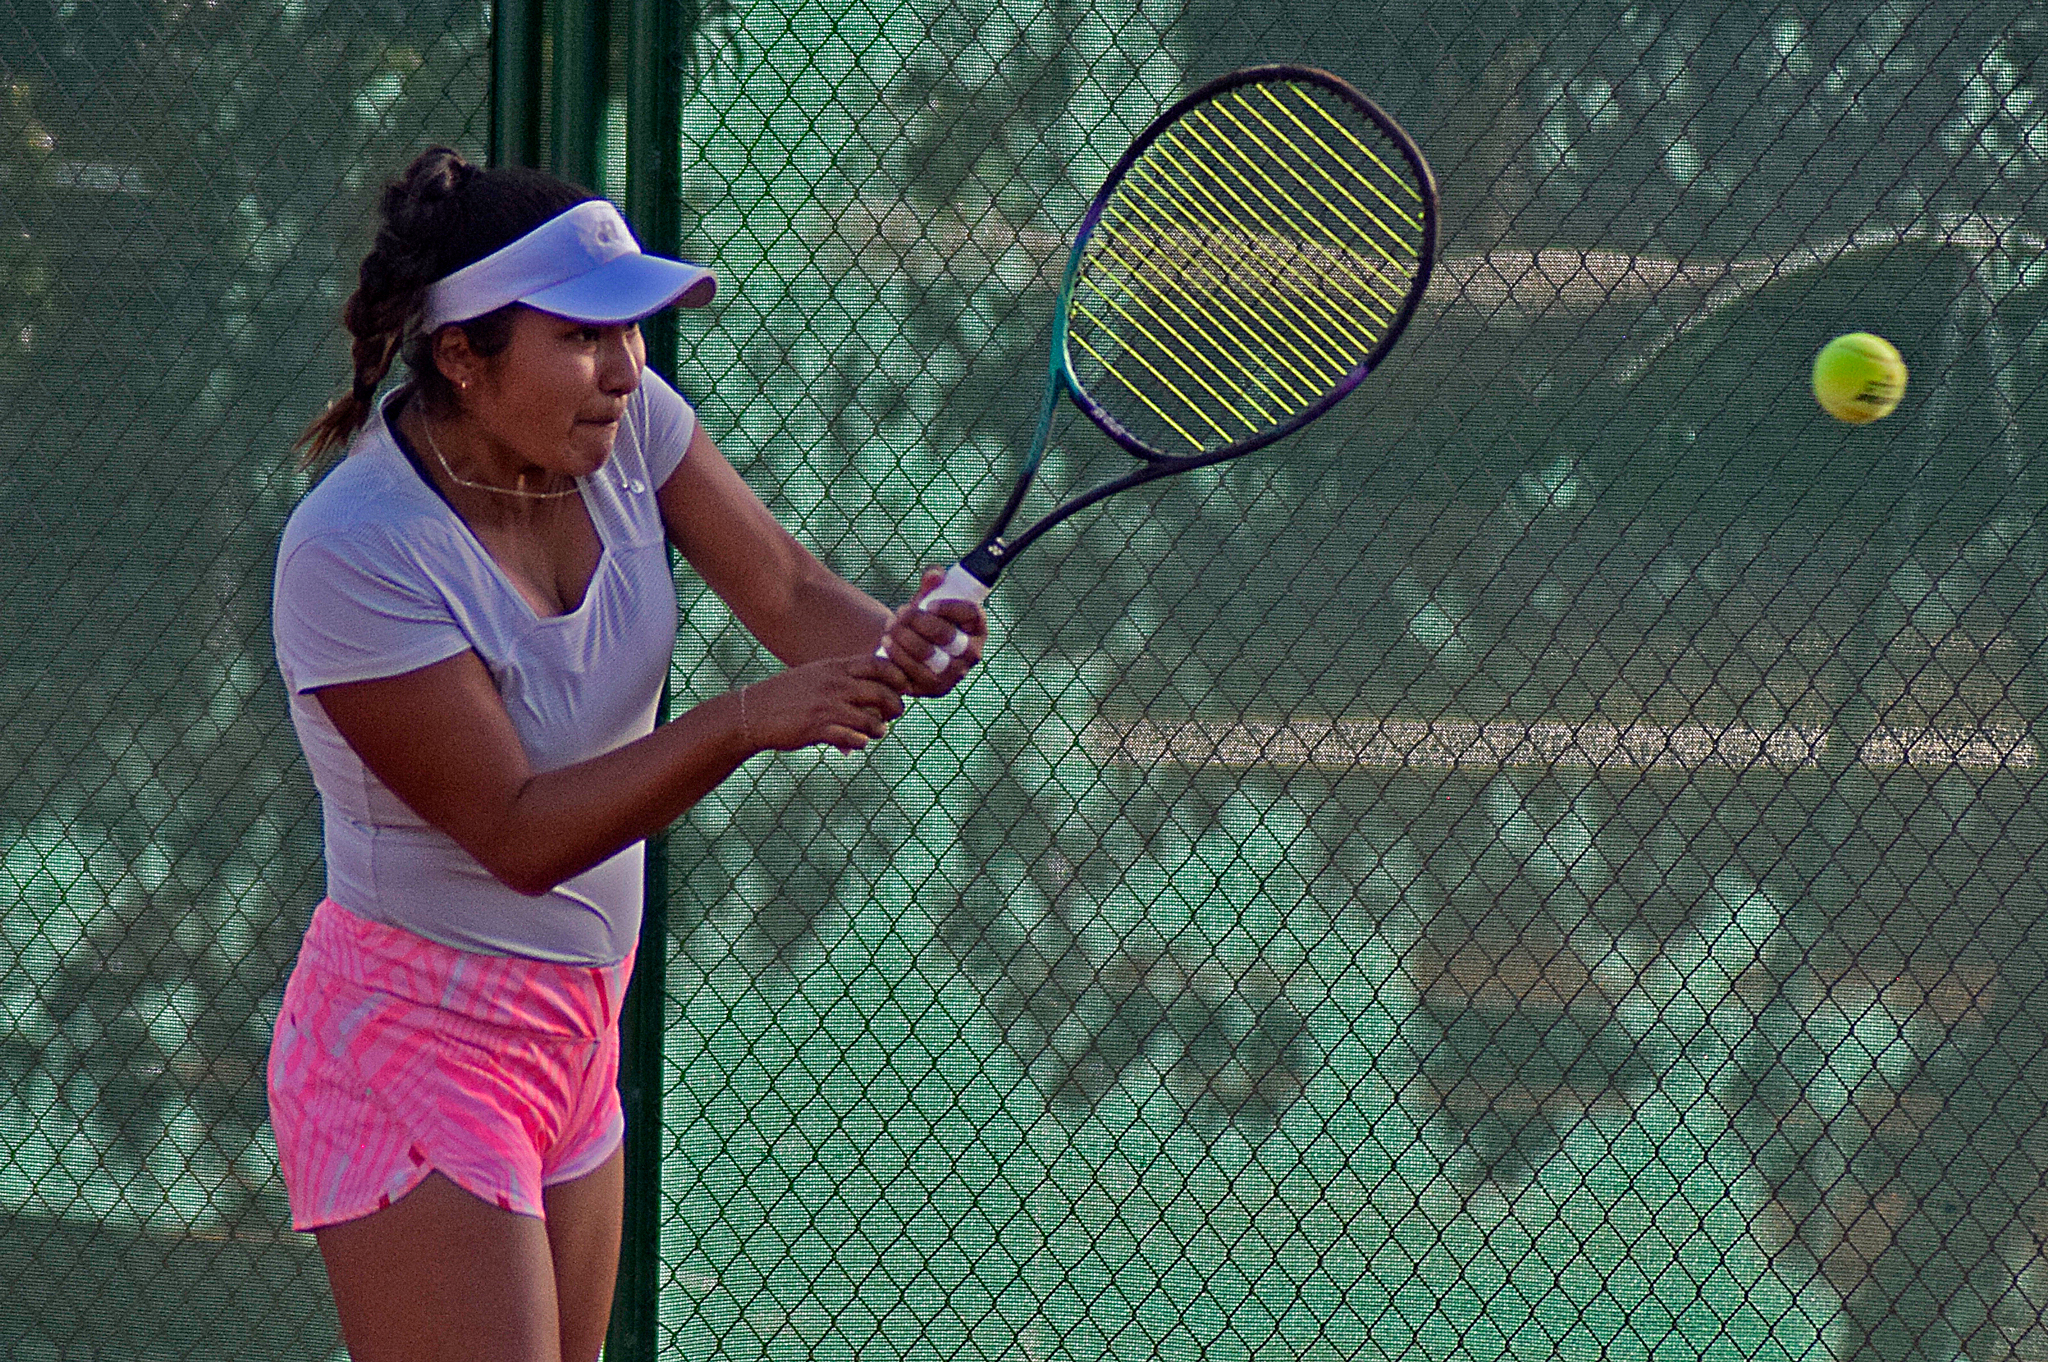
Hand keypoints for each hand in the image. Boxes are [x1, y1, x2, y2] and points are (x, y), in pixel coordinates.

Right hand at [739, 655, 906, 753]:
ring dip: (879, 729)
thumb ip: (842, 677)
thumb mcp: (814, 675)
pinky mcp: (817, 729)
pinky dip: (861, 743)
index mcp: (834, 668)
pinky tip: (858, 743)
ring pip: (871, 720)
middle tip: (895, 713)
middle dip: (895, 705)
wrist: (752, 712)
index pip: (878, 664)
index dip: (897, 675)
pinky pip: (853, 738)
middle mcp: (834, 684)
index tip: (903, 687)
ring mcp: (826, 707)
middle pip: (881, 692)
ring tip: (878, 731)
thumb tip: (869, 684)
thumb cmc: (786, 695)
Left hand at [879, 566, 987, 695]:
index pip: (972, 614)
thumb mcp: (929, 597)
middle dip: (918, 620)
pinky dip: (896, 656)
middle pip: (946, 635)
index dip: (951, 608)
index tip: (930, 603)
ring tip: (891, 625)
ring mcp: (953, 675)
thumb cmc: (925, 617)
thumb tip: (934, 575)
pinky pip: (914, 674)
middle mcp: (971, 654)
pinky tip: (886, 641)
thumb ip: (932, 580)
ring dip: (904, 636)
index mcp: (978, 628)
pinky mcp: (933, 689)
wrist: (909, 647)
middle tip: (902, 612)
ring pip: (927, 655)